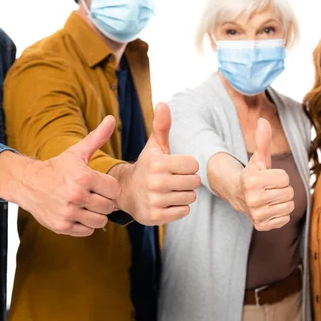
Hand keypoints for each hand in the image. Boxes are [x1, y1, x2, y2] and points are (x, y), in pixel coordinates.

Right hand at [6, 116, 120, 236]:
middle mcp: (75, 195)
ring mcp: (68, 213)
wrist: (28, 183)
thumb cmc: (58, 167)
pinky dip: (86, 225)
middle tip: (95, 195)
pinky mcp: (61, 226)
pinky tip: (79, 213)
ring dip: (97, 214)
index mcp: (83, 177)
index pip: (114, 189)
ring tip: (88, 204)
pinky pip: (87, 231)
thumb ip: (98, 137)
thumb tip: (112, 118)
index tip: (101, 184)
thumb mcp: (77, 152)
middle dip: (105, 201)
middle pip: (109, 206)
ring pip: (100, 221)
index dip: (110, 187)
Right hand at [112, 103, 199, 225]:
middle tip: (173, 180)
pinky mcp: (156, 217)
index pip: (194, 165)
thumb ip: (162, 126)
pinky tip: (167, 202)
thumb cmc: (147, 166)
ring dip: (184, 194)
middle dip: (187, 181)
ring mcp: (155, 201)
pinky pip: (184, 211)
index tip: (175, 167)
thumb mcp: (154, 146)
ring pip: (190, 197)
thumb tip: (163, 103)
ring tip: (169, 191)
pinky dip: (179, 208)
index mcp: (157, 163)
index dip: (187, 166)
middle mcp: (155, 182)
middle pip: (194, 182)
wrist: (126, 192)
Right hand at [239, 118, 294, 230]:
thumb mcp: (259, 158)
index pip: (285, 178)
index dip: (280, 176)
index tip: (269, 177)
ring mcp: (256, 214)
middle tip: (270, 188)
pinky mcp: (261, 226)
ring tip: (270, 198)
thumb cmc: (252, 174)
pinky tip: (269, 208)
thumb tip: (263, 121)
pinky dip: (280, 214)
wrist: (237, 194)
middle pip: (289, 193)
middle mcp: (252, 199)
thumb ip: (263, 141)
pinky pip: (285, 219)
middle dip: (282, 189)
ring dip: (283, 201)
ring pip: (289, 207)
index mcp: (252, 181)